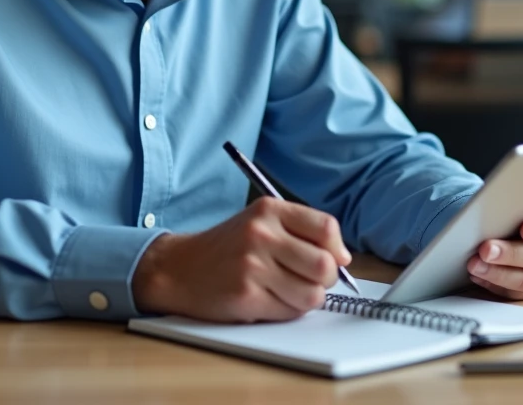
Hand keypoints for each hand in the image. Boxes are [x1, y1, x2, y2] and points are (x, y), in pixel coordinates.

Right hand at [132, 198, 351, 321]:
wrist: (179, 267)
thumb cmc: (227, 248)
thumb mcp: (259, 223)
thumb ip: (300, 232)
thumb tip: (343, 259)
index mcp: (269, 210)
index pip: (326, 227)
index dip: (337, 249)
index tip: (334, 259)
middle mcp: (261, 234)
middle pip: (324, 265)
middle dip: (325, 279)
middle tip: (309, 280)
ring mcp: (252, 265)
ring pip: (312, 294)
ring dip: (305, 299)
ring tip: (286, 291)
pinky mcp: (245, 295)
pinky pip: (290, 312)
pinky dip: (286, 311)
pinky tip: (268, 300)